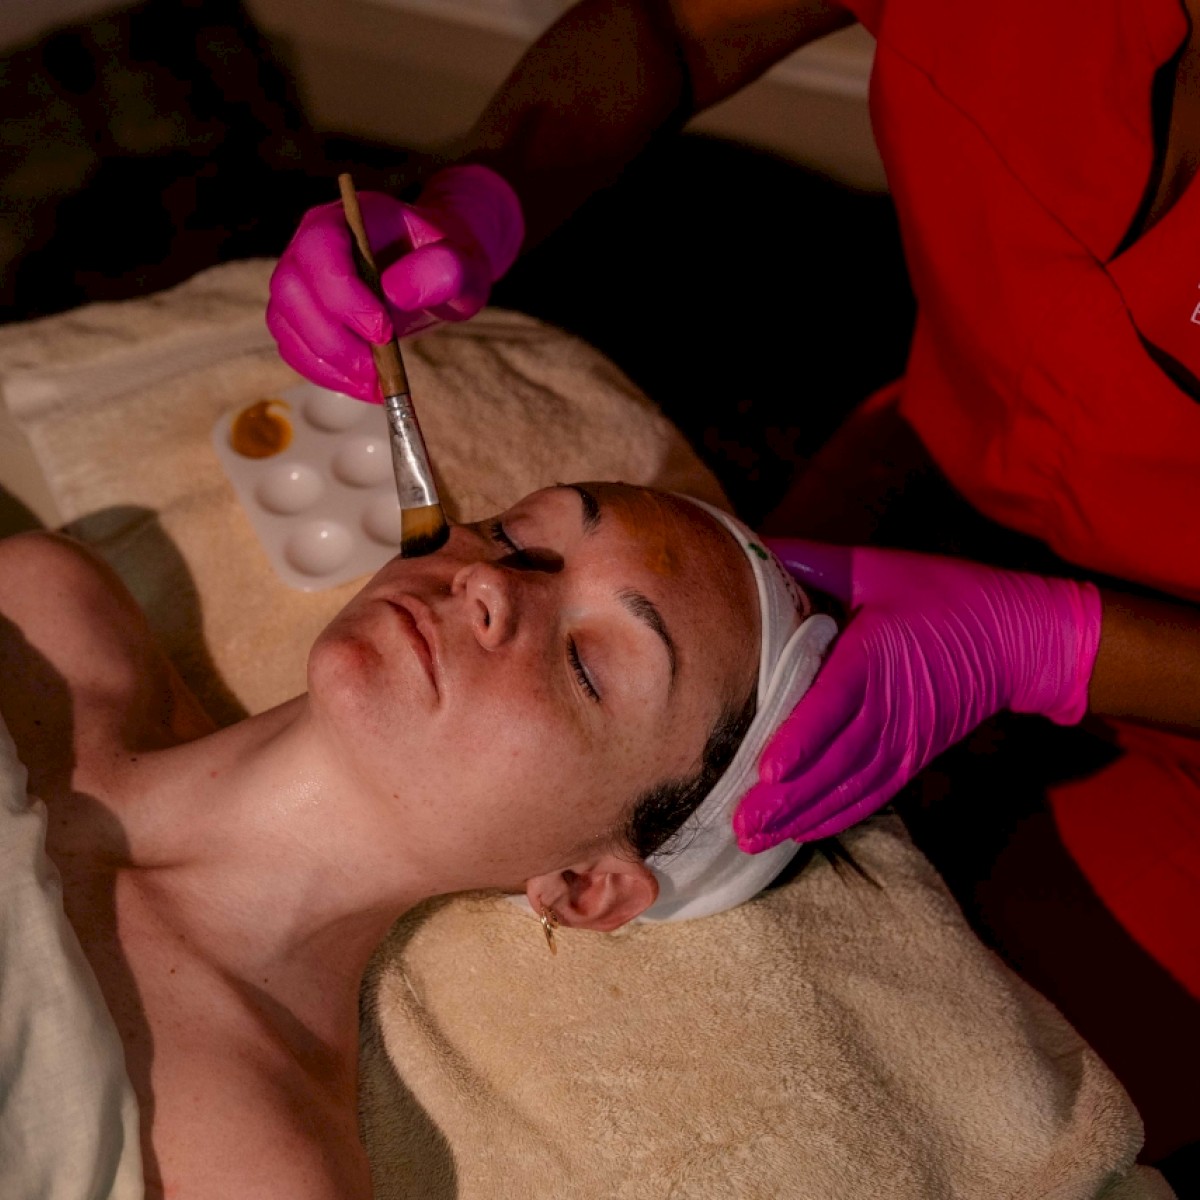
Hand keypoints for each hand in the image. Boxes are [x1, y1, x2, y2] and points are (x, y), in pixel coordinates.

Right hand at [267, 165, 523, 401]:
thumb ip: (442, 271)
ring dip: (327, 364)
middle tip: (377, 371)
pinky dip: (325, 374)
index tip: (383, 333)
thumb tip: (396, 293)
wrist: (433, 275)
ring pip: (285, 323)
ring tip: (375, 386)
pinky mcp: (299, 315)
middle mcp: (311, 243)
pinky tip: (363, 386)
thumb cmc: (446, 264)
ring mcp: (300, 278)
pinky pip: (293, 347)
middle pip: (291, 290)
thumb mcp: (463, 264)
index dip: (342, 294)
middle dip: (333, 340)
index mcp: (349, 217)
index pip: (319, 248)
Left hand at [734, 541, 1102, 849]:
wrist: (1019, 636)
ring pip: (849, 786)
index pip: (835, 704)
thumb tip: (749, 547)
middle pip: (834, 759)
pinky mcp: (914, 756)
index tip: (766, 769)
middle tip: (739, 824)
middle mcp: (892, 707)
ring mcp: (906, 739)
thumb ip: (813, 562)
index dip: (801, 738)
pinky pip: (872, 794)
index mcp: (877, 656)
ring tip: (754, 839)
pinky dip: (836, 816)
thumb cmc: (943, 594)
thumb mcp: (878, 567)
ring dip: (802, 815)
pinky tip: (801, 833)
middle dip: (786, 797)